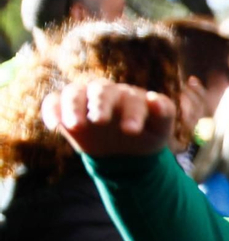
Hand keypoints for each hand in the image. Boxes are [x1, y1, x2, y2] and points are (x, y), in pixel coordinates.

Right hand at [42, 79, 176, 157]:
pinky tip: (54, 126)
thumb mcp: (159, 131)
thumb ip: (164, 115)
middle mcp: (108, 93)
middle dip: (101, 105)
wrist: (122, 149)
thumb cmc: (144, 135)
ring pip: (75, 93)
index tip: (131, 130)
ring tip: (75, 126)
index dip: (133, 113)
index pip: (134, 100)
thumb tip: (157, 101)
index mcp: (133, 98)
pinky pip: (54, 102)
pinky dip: (52, 111)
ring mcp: (85, 97)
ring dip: (73, 107)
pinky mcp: (66, 106)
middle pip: (102, 91)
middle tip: (100, 122)